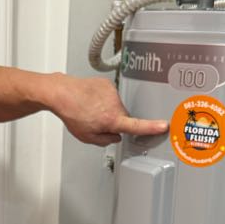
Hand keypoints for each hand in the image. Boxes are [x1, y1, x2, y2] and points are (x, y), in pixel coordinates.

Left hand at [49, 74, 168, 145]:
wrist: (61, 93)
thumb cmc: (72, 113)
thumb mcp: (87, 137)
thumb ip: (105, 140)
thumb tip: (115, 137)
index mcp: (112, 120)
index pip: (137, 126)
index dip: (152, 127)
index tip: (164, 126)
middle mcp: (115, 104)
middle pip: (124, 116)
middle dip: (115, 120)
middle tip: (97, 121)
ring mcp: (112, 92)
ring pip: (117, 105)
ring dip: (108, 109)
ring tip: (91, 109)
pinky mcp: (108, 83)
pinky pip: (111, 95)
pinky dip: (103, 98)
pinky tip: (91, 100)